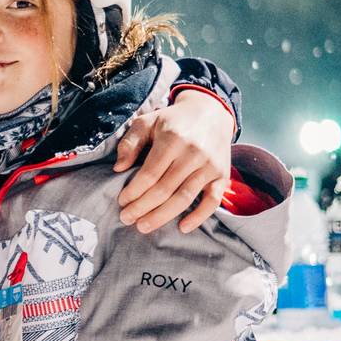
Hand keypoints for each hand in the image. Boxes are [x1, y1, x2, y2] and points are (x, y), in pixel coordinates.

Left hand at [114, 91, 233, 233]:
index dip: (134, 191)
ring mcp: (209, 166)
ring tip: (143, 226)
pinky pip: (212, 201)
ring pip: (184, 198)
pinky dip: (199, 217)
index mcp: (172, 139)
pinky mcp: (222, 175)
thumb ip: (130, 142)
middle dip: (142, 208)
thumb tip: (118, 168)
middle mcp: (193, 153)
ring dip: (162, 216)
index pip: (149, 174)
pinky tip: (182, 227)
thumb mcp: (147, 122)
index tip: (121, 202)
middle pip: (164, 189)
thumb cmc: (172, 121)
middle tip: (126, 218)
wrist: (210, 113)